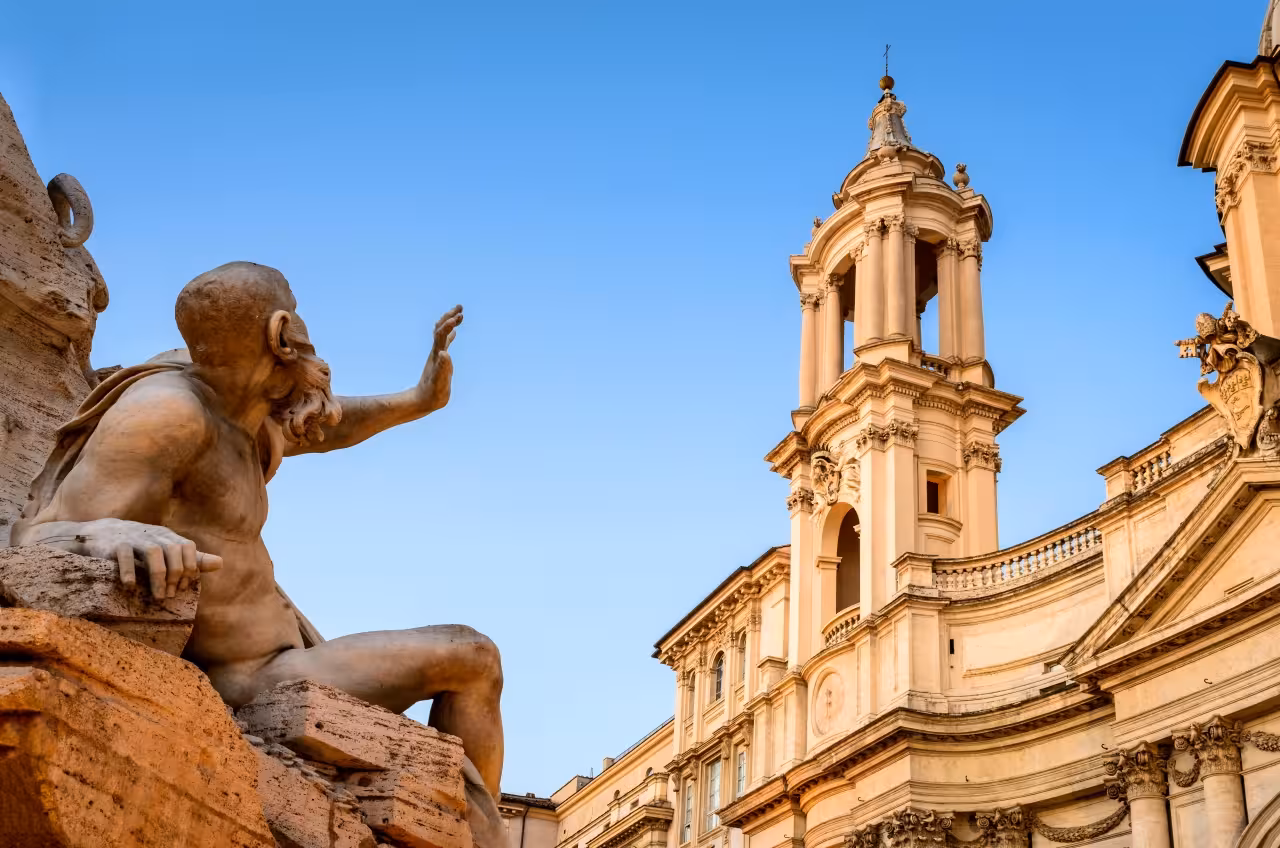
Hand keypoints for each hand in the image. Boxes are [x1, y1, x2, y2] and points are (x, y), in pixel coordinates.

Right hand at [61, 518, 222, 598]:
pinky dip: (129, 571)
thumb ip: (192, 558)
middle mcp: (154, 535)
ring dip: (158, 577)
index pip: (188, 547)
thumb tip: (221, 563)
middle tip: (170, 596)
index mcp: (168, 536)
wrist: (101, 534)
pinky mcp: (115, 544)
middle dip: (176, 575)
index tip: (183, 588)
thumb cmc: (138, 546)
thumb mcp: (166, 550)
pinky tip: (131, 586)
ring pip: (154, 553)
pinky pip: (124, 555)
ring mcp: (134, 537)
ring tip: (158, 597)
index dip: (190, 567)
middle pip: (174, 550)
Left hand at [415, 305, 462, 411]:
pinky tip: (455, 332)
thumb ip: (442, 368)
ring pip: (443, 333)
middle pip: (441, 329)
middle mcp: (436, 352)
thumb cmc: (432, 394)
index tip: (457, 318)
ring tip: (459, 313)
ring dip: (450, 322)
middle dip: (449, 317)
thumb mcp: (439, 382)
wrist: (423, 400)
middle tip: (460, 307)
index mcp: (437, 356)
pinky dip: (450, 334)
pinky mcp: (440, 360)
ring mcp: (438, 355)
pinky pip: (445, 342)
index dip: (448, 325)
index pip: (441, 335)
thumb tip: (445, 353)